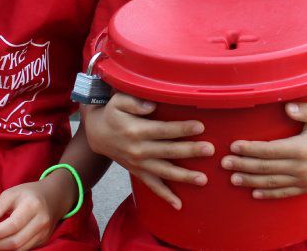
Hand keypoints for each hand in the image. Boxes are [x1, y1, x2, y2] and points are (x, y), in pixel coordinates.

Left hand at [0, 178, 69, 249]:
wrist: (54, 197)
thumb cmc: (29, 194)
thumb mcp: (12, 192)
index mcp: (32, 206)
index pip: (13, 225)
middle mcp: (41, 221)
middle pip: (16, 241)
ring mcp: (44, 232)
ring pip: (20, 248)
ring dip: (1, 249)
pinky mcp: (44, 239)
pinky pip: (25, 249)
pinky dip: (10, 249)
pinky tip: (0, 244)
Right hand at [80, 93, 212, 209]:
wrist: (97, 134)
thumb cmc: (113, 113)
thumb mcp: (118, 101)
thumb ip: (134, 102)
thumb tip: (152, 106)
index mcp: (136, 131)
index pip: (163, 130)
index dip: (181, 128)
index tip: (200, 126)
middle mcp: (138, 150)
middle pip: (168, 151)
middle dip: (190, 151)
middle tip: (210, 150)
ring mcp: (139, 164)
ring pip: (164, 172)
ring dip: (184, 176)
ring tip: (203, 179)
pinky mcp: (138, 172)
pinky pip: (153, 186)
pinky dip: (165, 196)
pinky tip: (179, 205)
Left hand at [222, 102, 306, 199]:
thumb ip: (305, 110)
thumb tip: (287, 107)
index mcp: (302, 148)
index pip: (269, 150)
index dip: (250, 149)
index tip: (234, 146)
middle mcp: (301, 167)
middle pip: (265, 168)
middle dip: (243, 165)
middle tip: (224, 163)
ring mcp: (304, 179)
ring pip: (272, 182)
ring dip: (250, 181)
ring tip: (233, 179)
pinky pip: (284, 193)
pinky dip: (268, 193)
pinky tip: (254, 192)